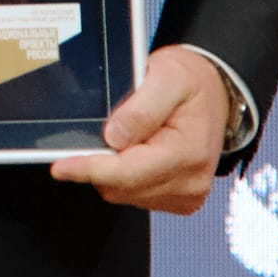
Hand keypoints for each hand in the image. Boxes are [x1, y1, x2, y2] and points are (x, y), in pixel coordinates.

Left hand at [50, 44, 235, 214]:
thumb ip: (141, 108)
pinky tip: (136, 149)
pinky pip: (134, 194)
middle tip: (103, 129)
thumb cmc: (191, 83)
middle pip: (122, 187)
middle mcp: (191, 181)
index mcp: (189, 153)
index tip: (61, 167)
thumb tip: (113, 137)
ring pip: (123, 193)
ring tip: (130, 135)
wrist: (216, 93)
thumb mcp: (168, 77)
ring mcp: (186, 194)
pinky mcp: (179, 200)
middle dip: (100, 164)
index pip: (128, 173)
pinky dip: (125, 175)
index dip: (89, 169)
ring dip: (113, 169)